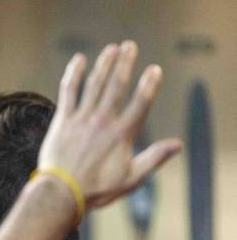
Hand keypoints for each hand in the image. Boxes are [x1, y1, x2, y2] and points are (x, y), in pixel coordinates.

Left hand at [38, 40, 181, 207]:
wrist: (62, 193)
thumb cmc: (97, 189)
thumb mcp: (131, 178)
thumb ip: (154, 158)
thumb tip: (177, 145)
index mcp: (122, 135)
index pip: (141, 104)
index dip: (149, 85)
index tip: (155, 69)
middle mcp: (103, 122)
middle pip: (117, 86)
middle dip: (125, 64)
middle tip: (130, 46)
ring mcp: (81, 119)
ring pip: (94, 85)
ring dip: (104, 64)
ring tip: (112, 48)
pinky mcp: (62, 120)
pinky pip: (68, 91)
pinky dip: (74, 74)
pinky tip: (79, 60)